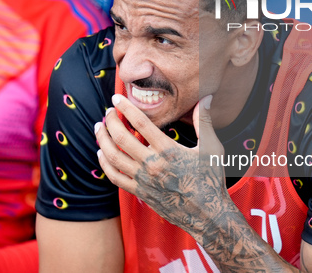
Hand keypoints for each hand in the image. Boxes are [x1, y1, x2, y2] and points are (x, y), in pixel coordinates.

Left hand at [95, 94, 227, 236]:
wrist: (207, 213)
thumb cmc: (210, 179)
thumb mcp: (212, 148)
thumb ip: (204, 121)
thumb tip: (205, 98)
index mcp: (168, 150)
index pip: (140, 123)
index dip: (126, 108)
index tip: (117, 98)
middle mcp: (152, 164)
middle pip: (121, 138)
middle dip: (110, 122)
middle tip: (107, 112)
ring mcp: (144, 180)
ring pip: (113, 157)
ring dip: (102, 140)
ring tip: (99, 128)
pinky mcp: (140, 192)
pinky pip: (115, 177)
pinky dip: (104, 163)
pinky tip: (102, 153)